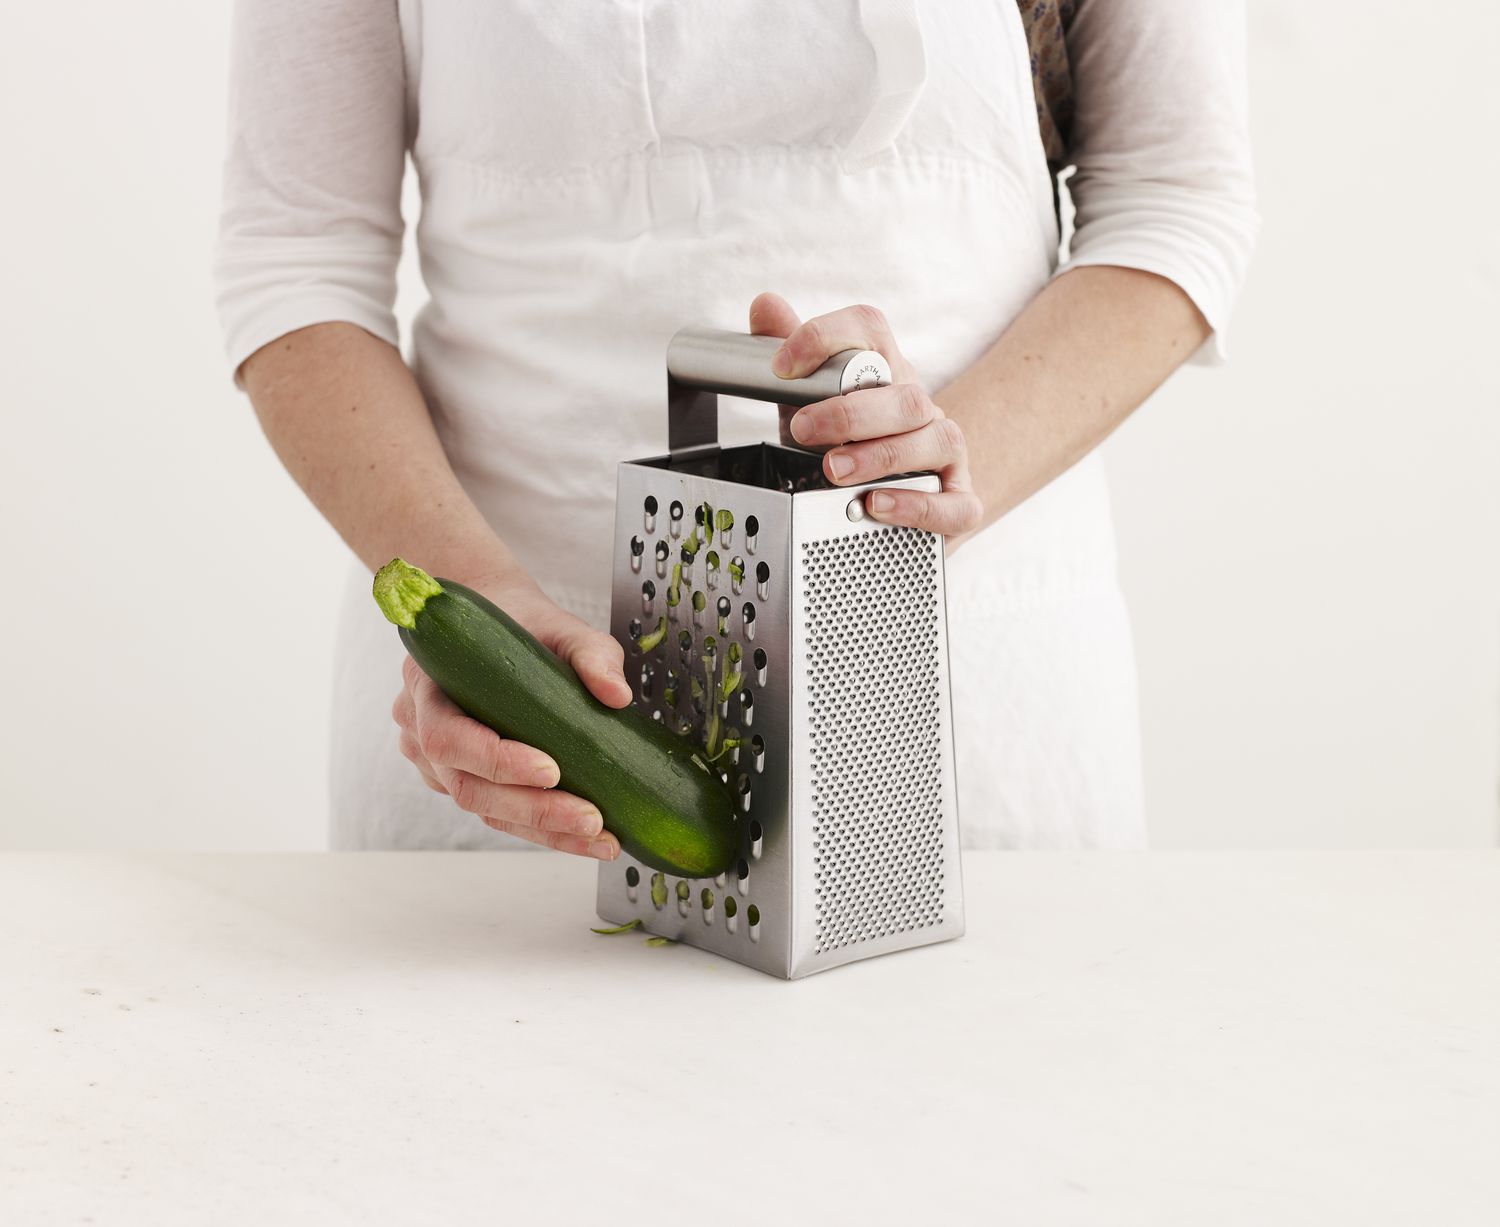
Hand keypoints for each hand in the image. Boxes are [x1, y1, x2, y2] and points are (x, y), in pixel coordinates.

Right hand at [390, 575, 630, 858]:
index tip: (551, 769)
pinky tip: (584, 835)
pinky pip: (495, 811)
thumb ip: (590, 653)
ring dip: (542, 829)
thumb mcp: (562, 626)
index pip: (447, 735)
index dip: (495, 760)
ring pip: (481, 808)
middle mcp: (420, 726)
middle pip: (466, 786)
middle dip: (532, 809)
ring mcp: (436, 760)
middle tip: (590, 818)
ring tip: (599, 837)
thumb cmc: (522, 623)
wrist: (500, 619)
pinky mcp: (460, 778)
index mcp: (428, 683)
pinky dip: (539, 828)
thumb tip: (617, 695)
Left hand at [748, 293, 983, 544]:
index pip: (869, 330)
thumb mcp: (812, 401)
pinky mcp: (959, 499)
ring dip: (880, 456)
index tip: (783, 366)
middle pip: (905, 394)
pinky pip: (952, 503)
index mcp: (887, 371)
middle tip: (803, 429)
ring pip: (934, 439)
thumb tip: (765, 305)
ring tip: (834, 471)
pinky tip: (876, 505)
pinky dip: (915, 505)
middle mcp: (922, 406)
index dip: (825, 337)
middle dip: (849, 413)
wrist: (906, 489)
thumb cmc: (853, 441)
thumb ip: (790, 358)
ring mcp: (946, 452)